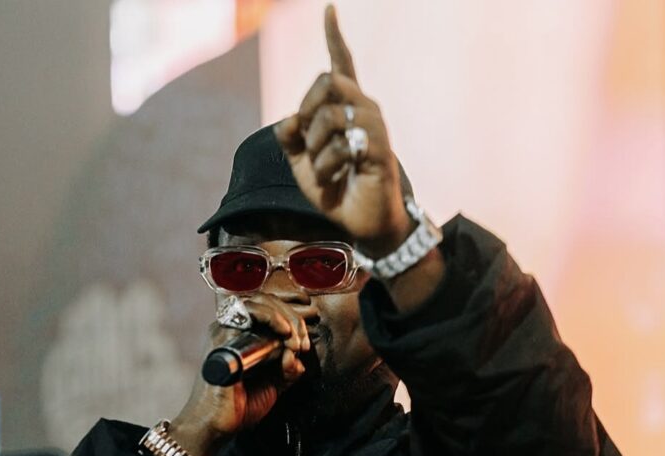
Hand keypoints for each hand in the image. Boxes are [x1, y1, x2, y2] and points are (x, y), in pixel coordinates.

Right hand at [167, 293, 315, 455]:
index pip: (270, 310)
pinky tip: (284, 334)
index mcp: (242, 337)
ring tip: (295, 342)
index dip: (293, 321)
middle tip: (303, 343)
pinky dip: (271, 318)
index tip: (304, 345)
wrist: (215, 426)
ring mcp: (225, 330)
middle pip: (267, 302)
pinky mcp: (222, 336)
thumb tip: (297, 355)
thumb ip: (288, 368)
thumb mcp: (274, 385)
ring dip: (286, 318)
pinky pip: (247, 312)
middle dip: (294, 319)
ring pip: (259, 302)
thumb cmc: (239, 407)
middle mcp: (231, 329)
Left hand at [274, 5, 411, 253]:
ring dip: (315, 146)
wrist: (365, 224)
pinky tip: (333, 179)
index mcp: (347, 109)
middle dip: (306, 111)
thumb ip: (290, 139)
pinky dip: (327, 165)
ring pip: (330, 113)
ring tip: (322, 170)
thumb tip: (287, 121)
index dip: (334, 37)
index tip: (329, 9)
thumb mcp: (303, 166)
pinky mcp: (378, 150)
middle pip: (327, 80)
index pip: (341, 65)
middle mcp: (365, 110)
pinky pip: (343, 144)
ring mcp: (375, 128)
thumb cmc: (339, 192)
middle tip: (306, 144)